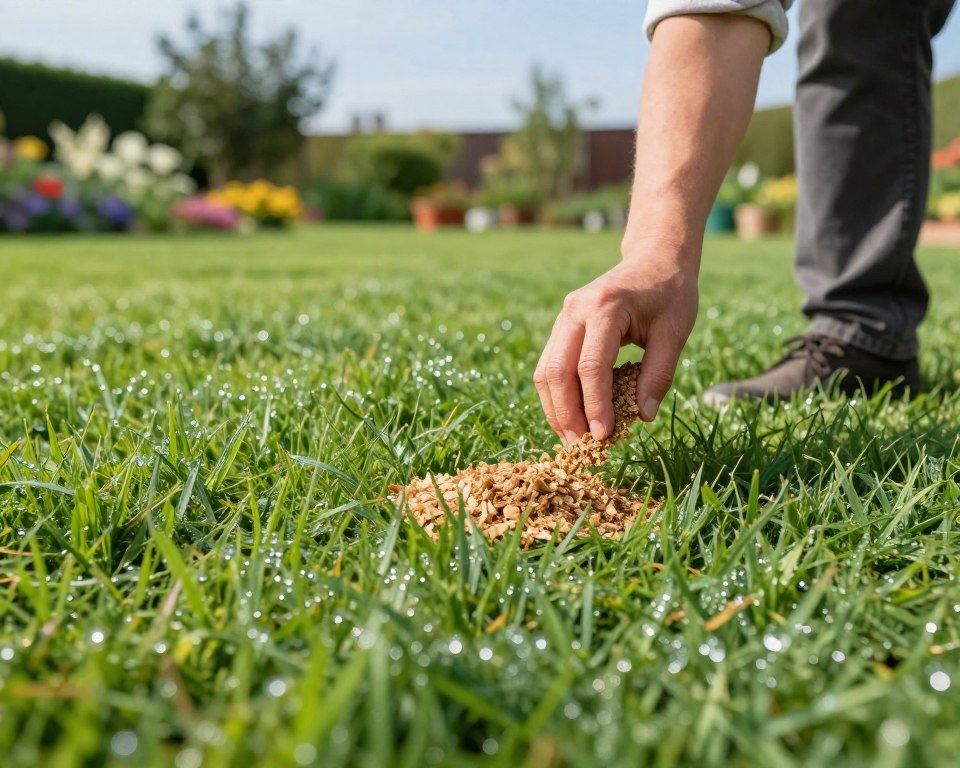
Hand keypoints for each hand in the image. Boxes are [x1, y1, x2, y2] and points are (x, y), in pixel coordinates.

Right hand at [534, 244, 698, 443]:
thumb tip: (644, 416)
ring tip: (572, 438)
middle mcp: (575, 310)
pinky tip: (569, 417)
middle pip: (557, 371)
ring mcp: (563, 316)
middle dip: (566, 413)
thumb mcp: (675, 332)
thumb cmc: (670, 293)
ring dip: (555, 408)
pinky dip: (556, 395)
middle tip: (581, 446)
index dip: (595, 404)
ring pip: (545, 371)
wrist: (655, 258)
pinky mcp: (562, 326)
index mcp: (604, 307)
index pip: (591, 365)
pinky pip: (549, 365)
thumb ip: (659, 373)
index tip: (603, 435)